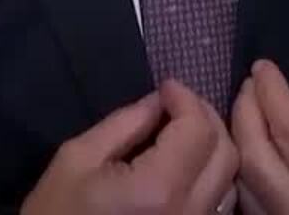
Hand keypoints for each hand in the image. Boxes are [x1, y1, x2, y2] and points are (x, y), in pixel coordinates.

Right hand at [20, 80, 236, 214]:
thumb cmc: (57, 214)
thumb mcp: (77, 159)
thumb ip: (125, 124)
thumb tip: (158, 102)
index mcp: (158, 189)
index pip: (198, 129)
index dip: (186, 98)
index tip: (166, 87)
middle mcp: (190, 212)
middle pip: (225, 152)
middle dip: (205, 117)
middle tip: (177, 104)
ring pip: (231, 181)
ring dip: (214, 148)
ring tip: (185, 132)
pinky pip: (219, 206)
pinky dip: (212, 178)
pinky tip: (188, 167)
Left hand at [229, 60, 288, 214]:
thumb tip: (280, 97)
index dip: (270, 92)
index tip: (262, 68)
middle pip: (253, 154)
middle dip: (245, 111)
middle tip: (250, 86)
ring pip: (241, 176)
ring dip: (238, 136)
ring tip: (247, 108)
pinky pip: (243, 194)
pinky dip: (242, 163)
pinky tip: (248, 142)